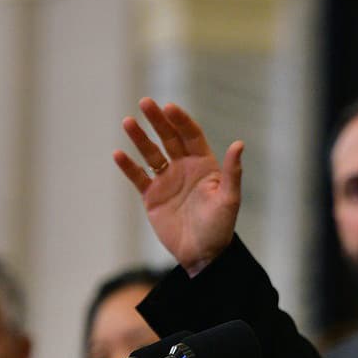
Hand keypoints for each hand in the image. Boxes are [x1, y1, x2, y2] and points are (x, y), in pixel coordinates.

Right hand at [114, 99, 243, 275]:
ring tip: (128, 122)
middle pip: (169, 138)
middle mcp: (184, 168)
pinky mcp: (152, 197)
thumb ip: (232, 172)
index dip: (180, 121)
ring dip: (140, 138)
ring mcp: (167, 181)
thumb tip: (239, 144)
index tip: (169, 107)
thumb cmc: (220, 228)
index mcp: (204, 165)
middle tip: (145, 103)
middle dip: (157, 120)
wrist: (202, 255)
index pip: (190, 135)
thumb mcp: (229, 199)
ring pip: (151, 154)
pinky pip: (138, 177)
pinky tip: (119, 153)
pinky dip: (129, 166)